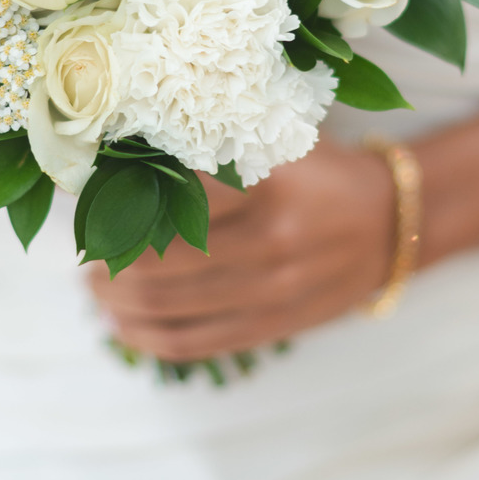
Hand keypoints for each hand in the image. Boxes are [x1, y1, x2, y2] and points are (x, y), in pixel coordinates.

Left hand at [85, 138, 396, 360]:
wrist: (391, 224)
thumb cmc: (322, 170)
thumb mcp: (278, 136)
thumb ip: (212, 139)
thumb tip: (123, 143)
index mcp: (268, 183)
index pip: (169, 194)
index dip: (116, 196)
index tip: (88, 191)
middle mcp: (270, 241)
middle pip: (157, 259)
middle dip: (107, 257)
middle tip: (88, 247)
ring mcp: (272, 291)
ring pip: (166, 306)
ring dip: (116, 300)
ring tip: (96, 285)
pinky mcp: (272, 327)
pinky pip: (193, 343)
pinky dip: (146, 337)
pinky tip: (122, 324)